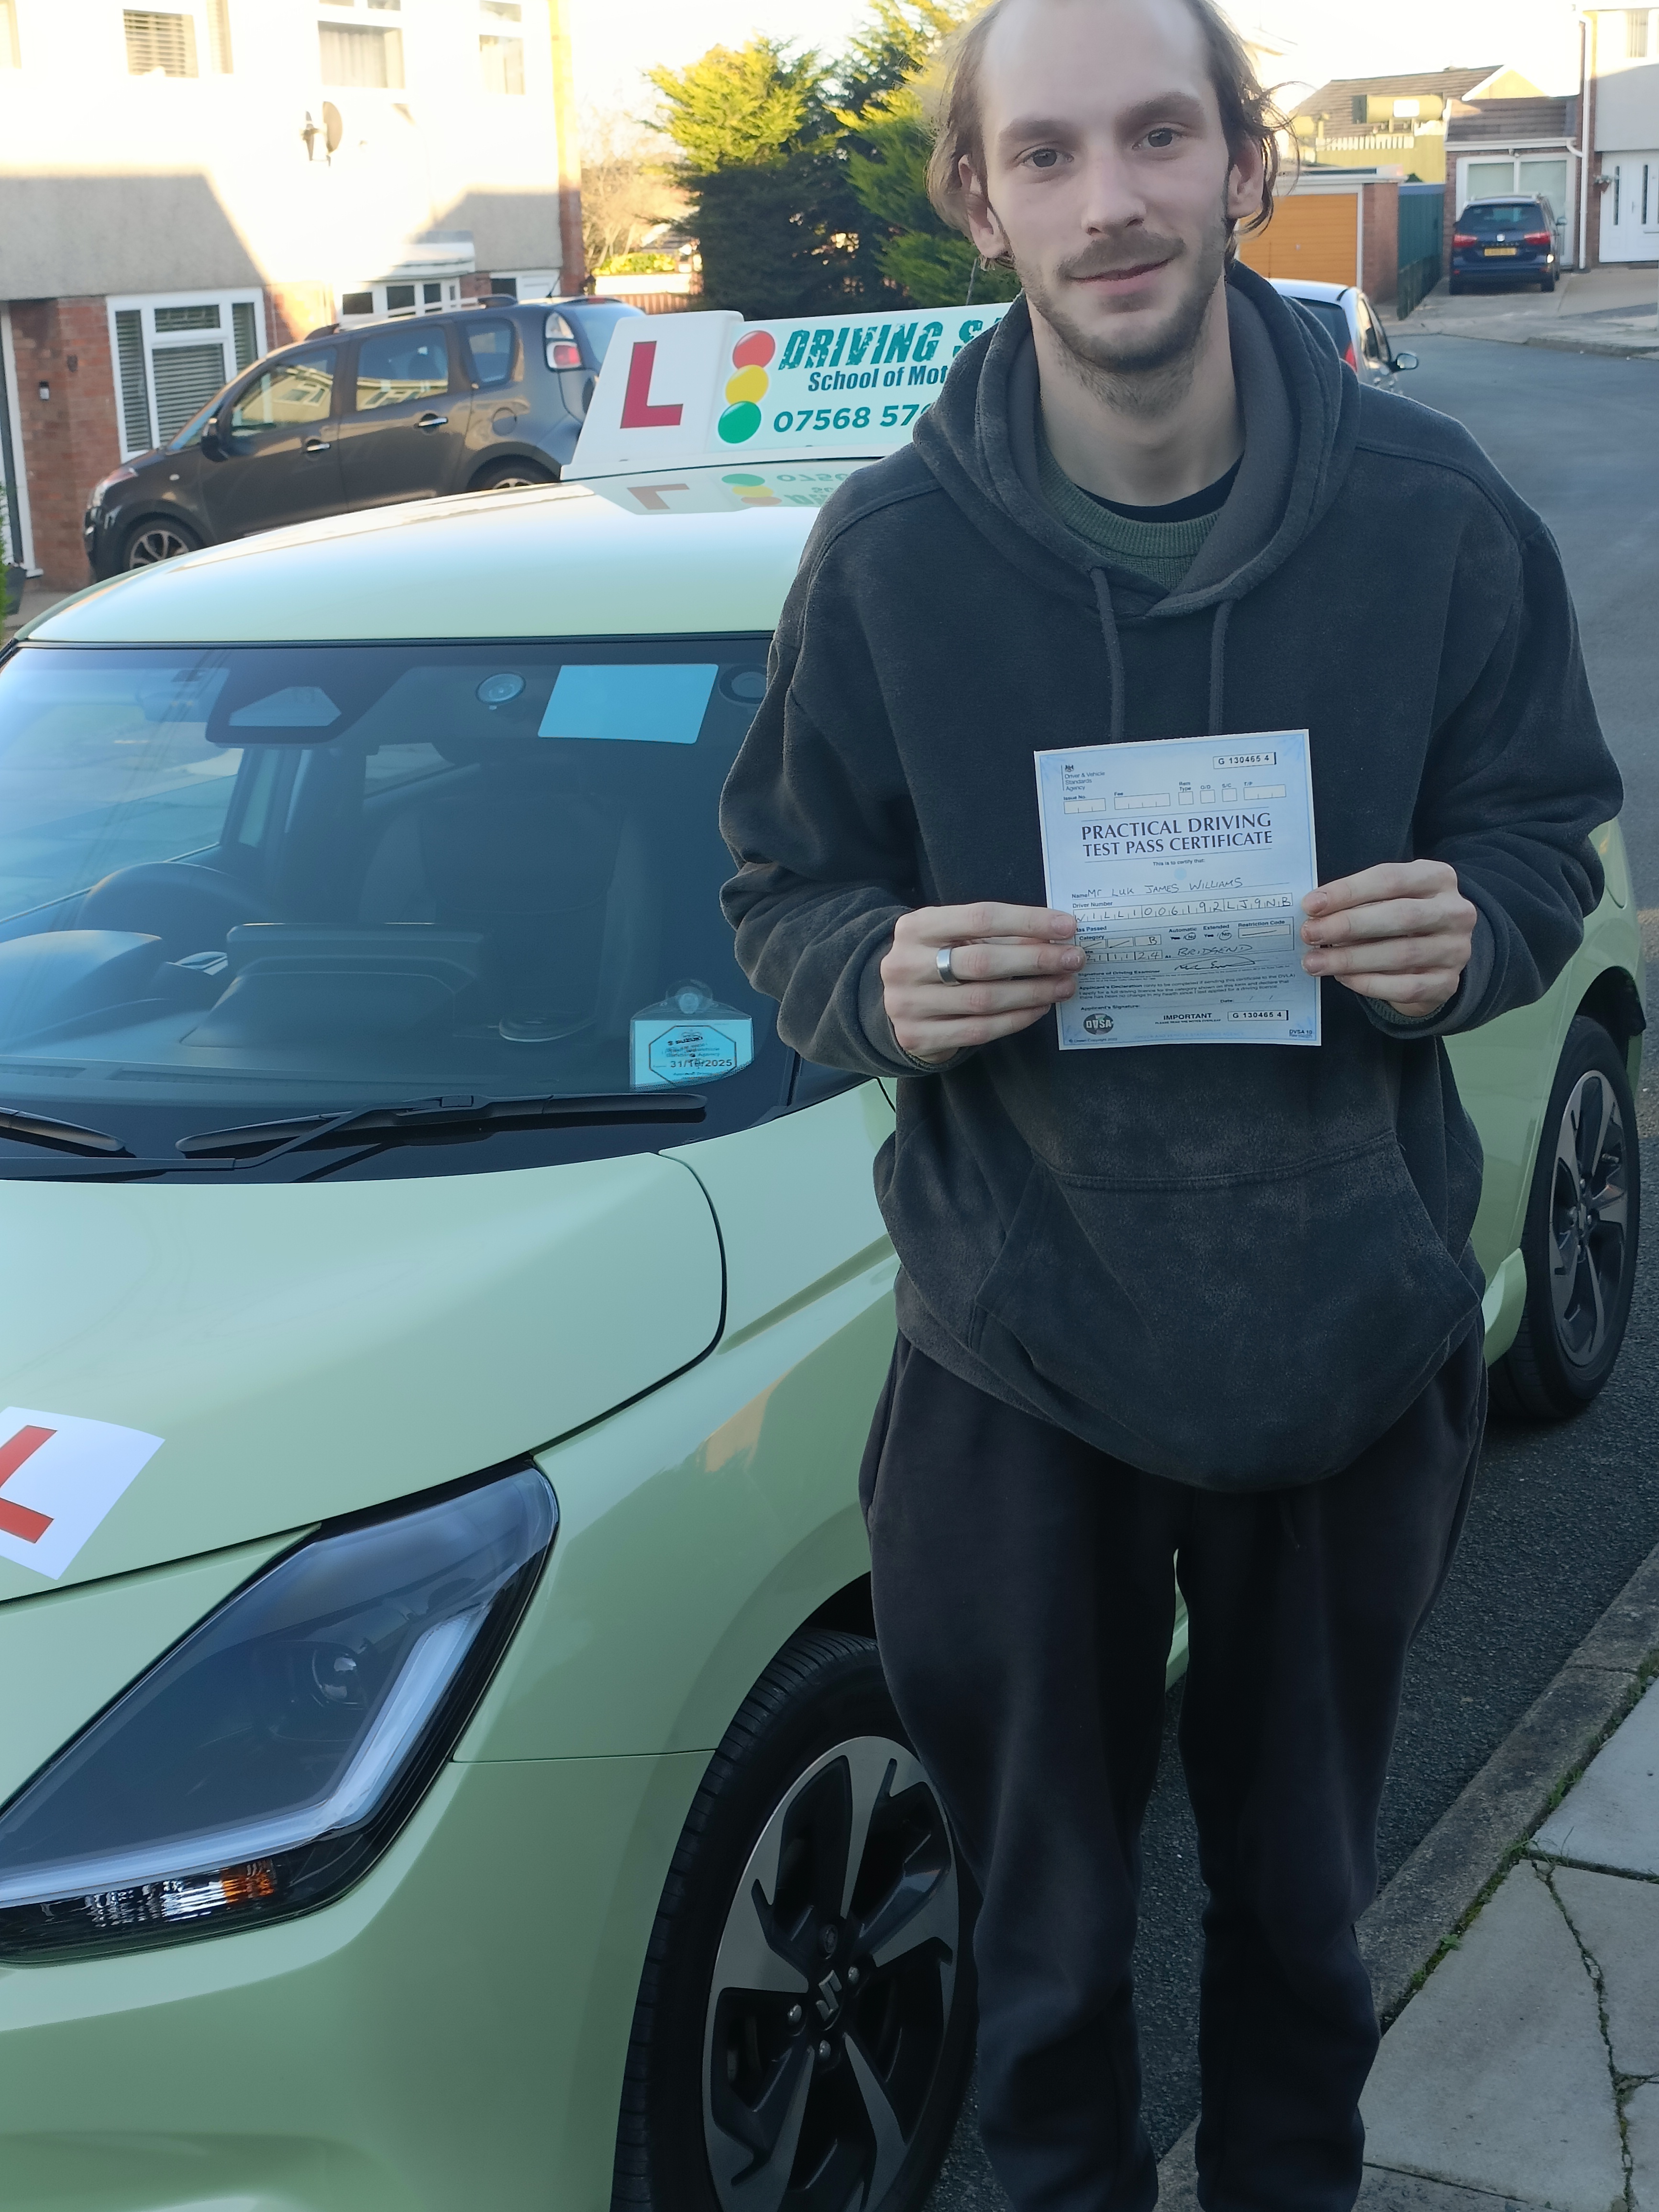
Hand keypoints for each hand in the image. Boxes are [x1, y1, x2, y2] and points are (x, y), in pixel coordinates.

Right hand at [881, 903, 1083, 1063]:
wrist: (896, 1001)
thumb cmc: (937, 961)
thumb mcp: (956, 938)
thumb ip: (998, 936)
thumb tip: (1055, 936)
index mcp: (916, 927)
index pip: (981, 917)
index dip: (1028, 921)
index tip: (1067, 926)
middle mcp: (905, 964)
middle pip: (983, 961)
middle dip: (1036, 959)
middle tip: (1074, 959)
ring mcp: (908, 1003)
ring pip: (984, 999)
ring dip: (1033, 992)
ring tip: (1065, 985)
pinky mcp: (917, 1036)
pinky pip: (979, 1030)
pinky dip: (1016, 1019)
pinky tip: (1040, 1009)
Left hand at [1301, 861, 1476, 1018]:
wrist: (1437, 954)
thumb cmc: (1400, 918)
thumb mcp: (1387, 897)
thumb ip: (1359, 901)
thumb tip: (1315, 914)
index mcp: (1438, 878)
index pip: (1390, 879)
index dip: (1348, 891)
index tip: (1311, 905)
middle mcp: (1455, 912)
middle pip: (1400, 916)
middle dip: (1348, 925)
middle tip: (1310, 934)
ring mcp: (1455, 949)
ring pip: (1401, 955)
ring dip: (1351, 959)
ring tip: (1315, 962)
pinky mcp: (1447, 983)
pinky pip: (1406, 987)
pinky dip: (1370, 984)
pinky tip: (1343, 979)